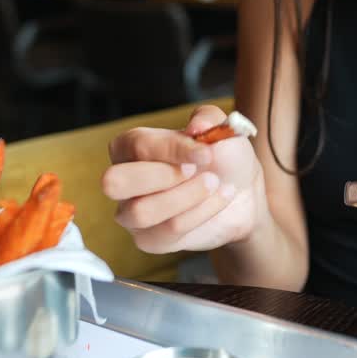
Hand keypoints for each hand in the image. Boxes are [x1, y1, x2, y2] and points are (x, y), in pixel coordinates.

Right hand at [102, 105, 266, 252]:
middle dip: (161, 176)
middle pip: (114, 182)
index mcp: (130, 146)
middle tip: (196, 171)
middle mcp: (122, 180)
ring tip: (214, 183)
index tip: (205, 152)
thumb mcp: (219, 128)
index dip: (171, 148)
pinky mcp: (149, 240)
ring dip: (187, 197)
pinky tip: (218, 199)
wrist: (241, 191)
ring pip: (142, 212)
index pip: (136, 145)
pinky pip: (168, 231)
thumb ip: (208, 118)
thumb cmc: (220, 156)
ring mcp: (131, 214)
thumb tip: (196, 127)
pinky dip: (201, 213)